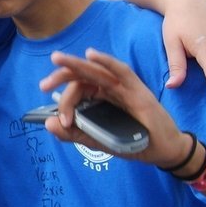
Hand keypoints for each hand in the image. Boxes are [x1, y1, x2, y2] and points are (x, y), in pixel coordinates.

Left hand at [39, 49, 194, 167]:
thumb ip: (74, 133)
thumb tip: (47, 124)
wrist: (162, 151)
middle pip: (81, 76)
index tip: (61, 121)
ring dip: (76, 63)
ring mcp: (123, 87)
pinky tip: (91, 55)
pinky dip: (107, 62)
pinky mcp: (137, 89)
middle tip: (43, 85)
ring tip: (57, 59)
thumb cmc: (132, 142)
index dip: (64, 102)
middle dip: (60, 76)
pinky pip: (121, 71)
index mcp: (98, 97)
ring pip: (96, 71)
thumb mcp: (97, 140)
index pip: (76, 90)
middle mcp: (108, 88)